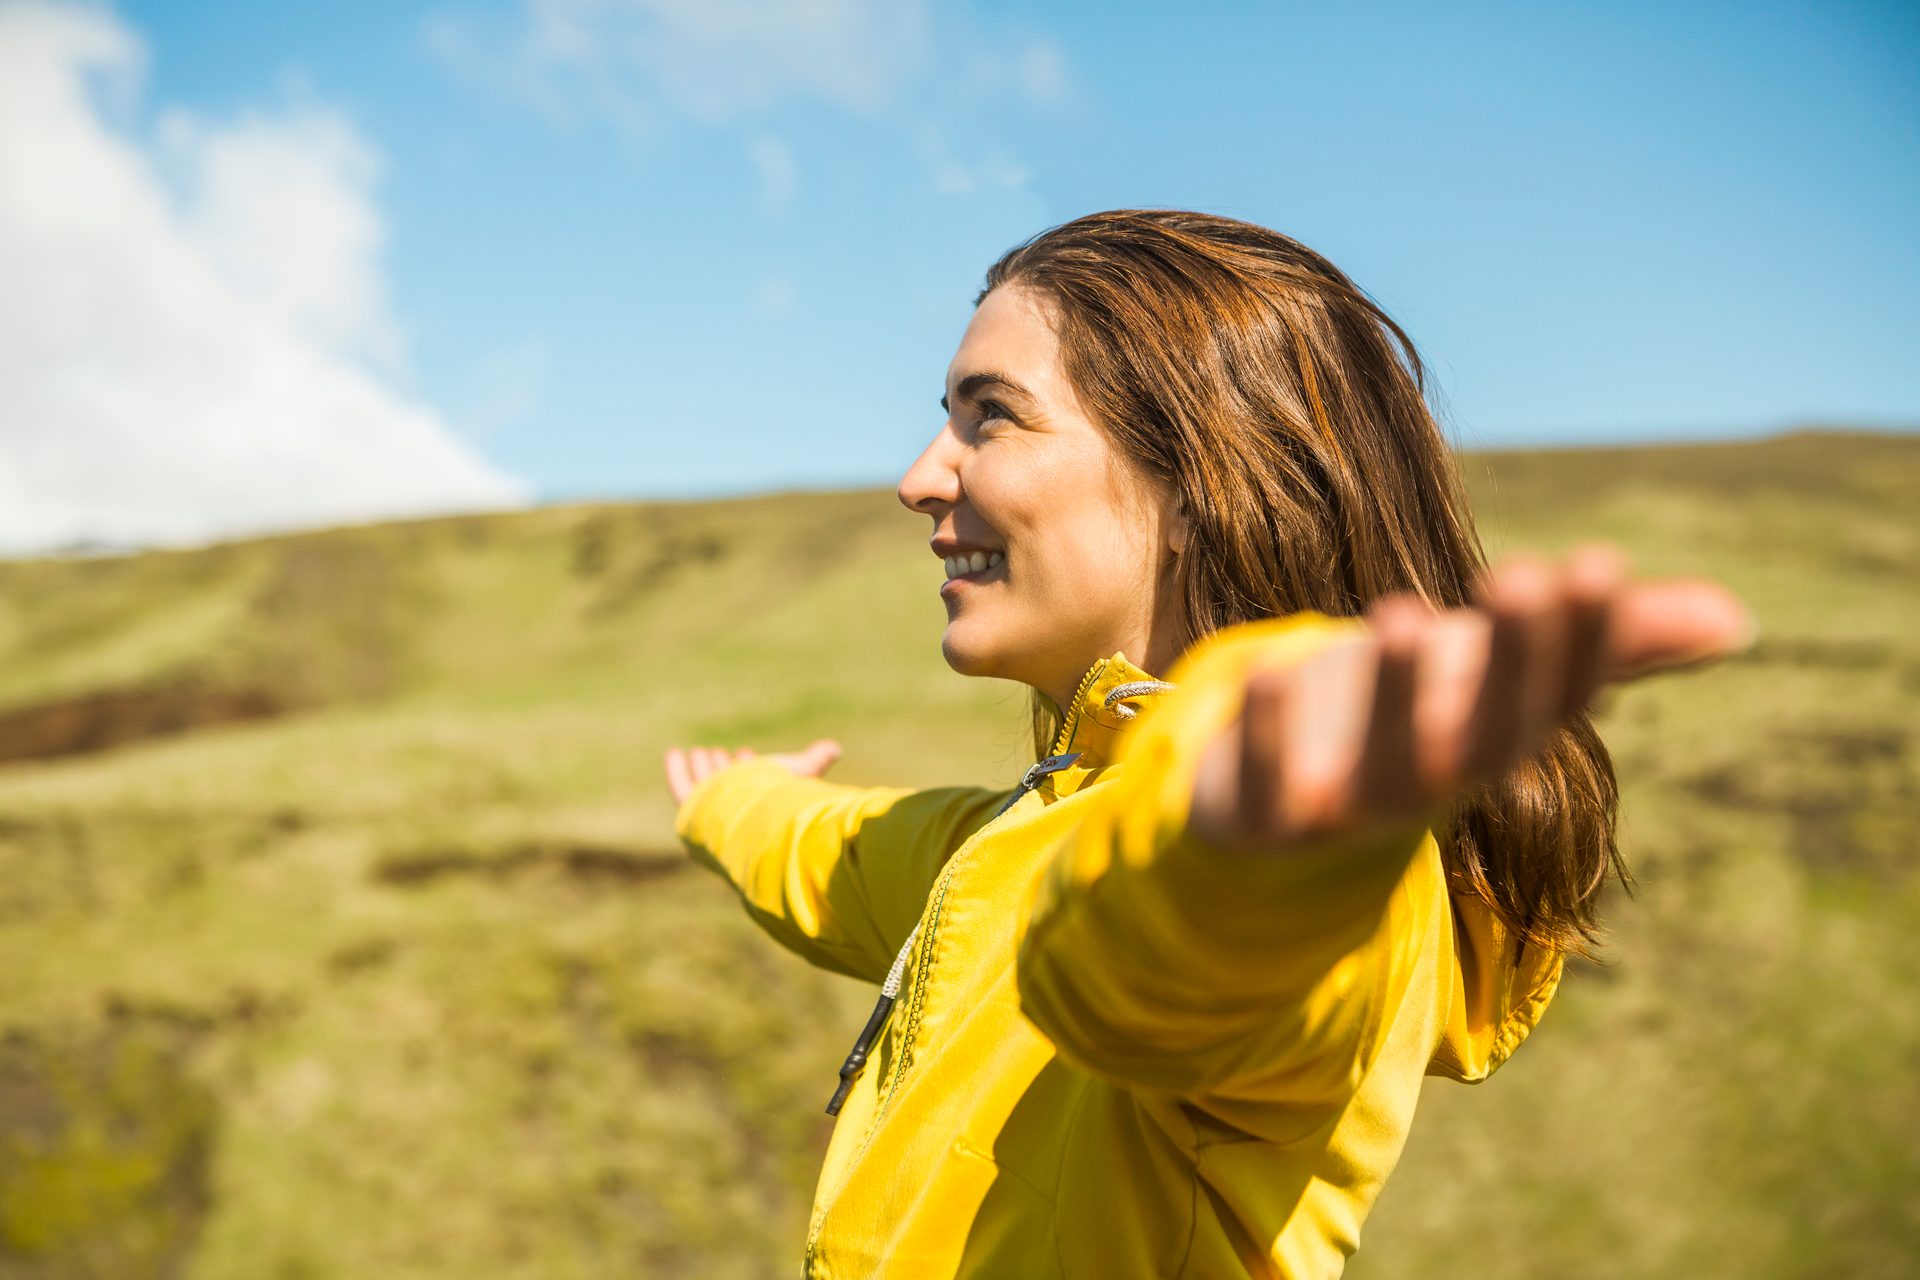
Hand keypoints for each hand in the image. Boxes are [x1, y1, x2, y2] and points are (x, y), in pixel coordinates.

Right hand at [663, 737, 842, 804]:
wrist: (754, 819)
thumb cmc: (780, 799)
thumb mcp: (799, 773)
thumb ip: (815, 761)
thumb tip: (835, 748)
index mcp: (762, 808)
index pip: (754, 790)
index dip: (752, 771)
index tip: (747, 753)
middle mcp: (737, 811)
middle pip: (730, 789)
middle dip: (727, 770)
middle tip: (720, 753)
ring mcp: (713, 810)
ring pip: (707, 788)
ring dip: (706, 768)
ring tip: (704, 752)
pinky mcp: (692, 808)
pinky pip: (681, 788)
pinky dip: (677, 771)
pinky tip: (674, 753)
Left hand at [1187, 545, 1752, 850]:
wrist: (1273, 822)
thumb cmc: (1401, 721)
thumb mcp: (1490, 674)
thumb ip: (1600, 646)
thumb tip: (1737, 616)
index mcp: (1490, 740)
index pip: (1552, 695)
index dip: (1577, 640)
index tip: (1595, 562)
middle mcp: (1429, 780)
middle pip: (1484, 730)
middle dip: (1507, 661)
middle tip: (1524, 575)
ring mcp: (1345, 809)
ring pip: (1382, 765)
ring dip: (1393, 695)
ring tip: (1401, 612)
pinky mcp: (1260, 817)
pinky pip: (1265, 784)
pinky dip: (1268, 737)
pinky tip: (1269, 676)